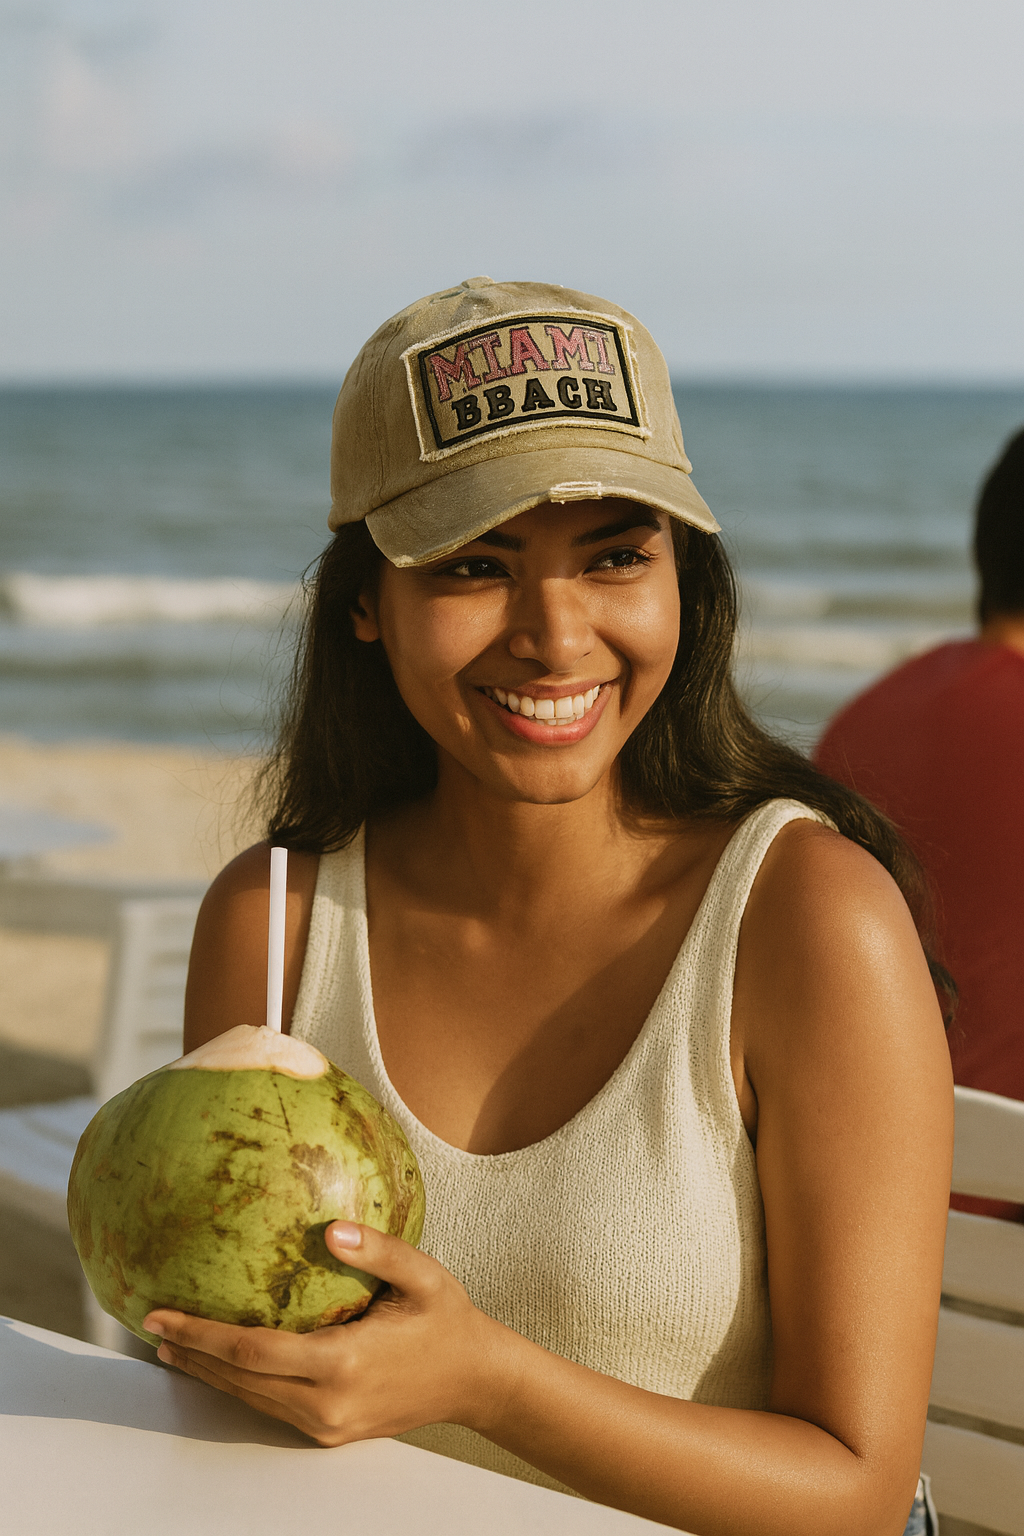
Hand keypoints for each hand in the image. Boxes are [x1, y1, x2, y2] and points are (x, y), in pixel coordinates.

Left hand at [143, 1223, 508, 1446]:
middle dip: (191, 1355)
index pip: (253, 1351)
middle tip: (151, 1326)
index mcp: (343, 1363)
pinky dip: (239, 1383)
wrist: (476, 1381)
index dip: (202, 1336)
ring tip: (171, 1345)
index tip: (163, 1316)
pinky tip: (221, 1362)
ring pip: (251, 1399)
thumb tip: (330, 1228)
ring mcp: (327, 1424)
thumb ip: (378, 1251)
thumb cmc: (448, 1321)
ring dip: (208, 1373)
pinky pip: (272, 1406)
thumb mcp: (422, 1275)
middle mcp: (327, 1402)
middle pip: (240, 1381)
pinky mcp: (331, 1431)